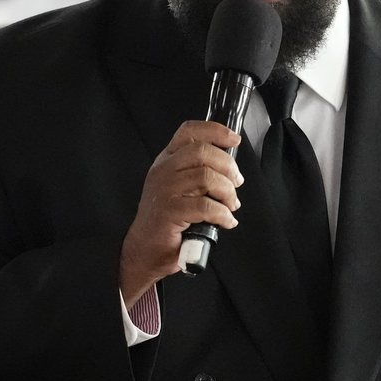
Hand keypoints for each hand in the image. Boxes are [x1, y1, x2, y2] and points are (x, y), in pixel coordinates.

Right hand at [120, 120, 242, 301]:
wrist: (144, 250)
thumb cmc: (166, 220)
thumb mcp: (179, 187)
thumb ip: (198, 171)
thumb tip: (230, 168)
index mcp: (167, 160)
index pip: (190, 132)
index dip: (216, 131)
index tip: (234, 139)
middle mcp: (163, 170)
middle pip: (202, 152)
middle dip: (228, 167)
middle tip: (236, 183)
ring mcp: (164, 190)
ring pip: (206, 177)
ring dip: (227, 193)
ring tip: (229, 205)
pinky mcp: (168, 212)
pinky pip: (205, 206)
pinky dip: (222, 214)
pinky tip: (225, 221)